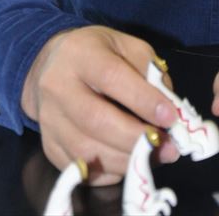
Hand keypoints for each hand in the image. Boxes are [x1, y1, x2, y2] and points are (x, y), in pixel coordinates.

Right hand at [21, 26, 179, 184]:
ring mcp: (49, 119)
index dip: (143, 100)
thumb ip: (150, 73)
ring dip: (126, 160)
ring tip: (153, 156)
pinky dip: (108, 172)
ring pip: (87, 151)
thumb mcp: (127, 47)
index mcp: (80, 53)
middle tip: (168, 148)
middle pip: (97, 120)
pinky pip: (80, 169)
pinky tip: (127, 162)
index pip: (112, 77)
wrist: (51, 66)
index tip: (170, 117)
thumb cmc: (98, 54)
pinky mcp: (48, 145)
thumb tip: (169, 111)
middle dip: (136, 138)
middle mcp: (57, 86)